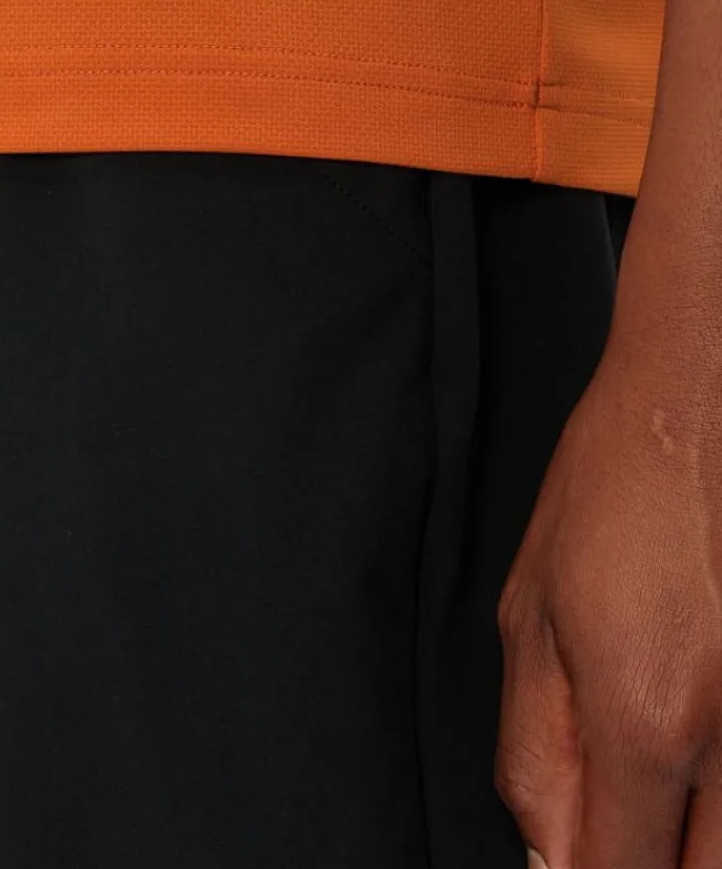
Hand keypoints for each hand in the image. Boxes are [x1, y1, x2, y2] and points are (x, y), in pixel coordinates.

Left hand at [495, 324, 721, 867]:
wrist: (697, 403)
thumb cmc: (610, 490)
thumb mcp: (529, 618)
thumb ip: (537, 753)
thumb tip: (550, 855)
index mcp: (647, 718)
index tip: (574, 852)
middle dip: (648, 863)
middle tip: (615, 814)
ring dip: (691, 832)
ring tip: (650, 768)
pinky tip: (692, 744)